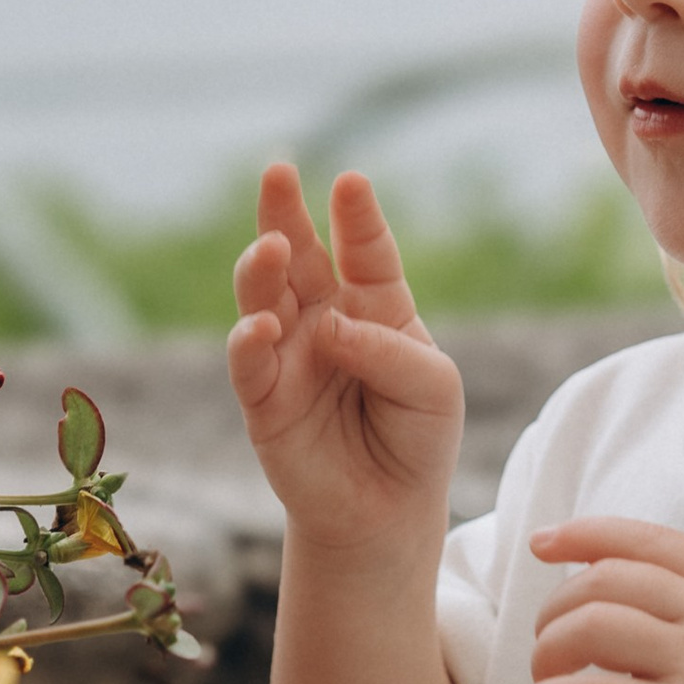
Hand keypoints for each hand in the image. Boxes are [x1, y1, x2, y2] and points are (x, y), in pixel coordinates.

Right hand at [227, 164, 463, 556]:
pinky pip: (248, 362)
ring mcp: (289, 354)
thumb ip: (390, 351)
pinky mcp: (263, 399)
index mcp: (374, 305)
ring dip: (262, 268)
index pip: (365, 251)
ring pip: (264, 296)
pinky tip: (262, 325)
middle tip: (278, 172)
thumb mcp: (434, 388)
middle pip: (300, 255)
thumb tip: (327, 328)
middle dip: (285, 213)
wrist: (388, 511)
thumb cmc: (418, 438)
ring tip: (273, 247)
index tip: (350, 183)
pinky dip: (250, 340)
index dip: (357, 218)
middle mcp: (324, 318)